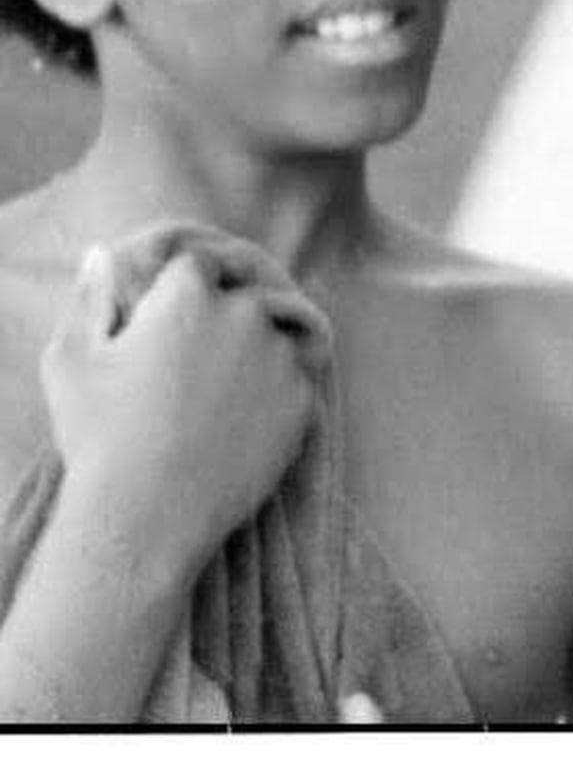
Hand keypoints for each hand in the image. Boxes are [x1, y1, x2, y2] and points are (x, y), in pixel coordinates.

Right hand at [39, 242, 321, 575]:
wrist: (146, 515)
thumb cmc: (99, 436)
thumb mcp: (71, 362)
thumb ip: (89, 297)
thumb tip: (102, 254)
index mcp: (190, 292)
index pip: (199, 265)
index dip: (184, 291)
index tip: (170, 323)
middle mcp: (245, 312)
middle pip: (244, 298)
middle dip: (224, 321)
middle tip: (194, 369)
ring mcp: (280, 354)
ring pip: (274, 338)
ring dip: (255, 356)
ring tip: (216, 401)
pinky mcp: (303, 398)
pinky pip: (294, 383)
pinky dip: (274, 396)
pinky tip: (240, 425)